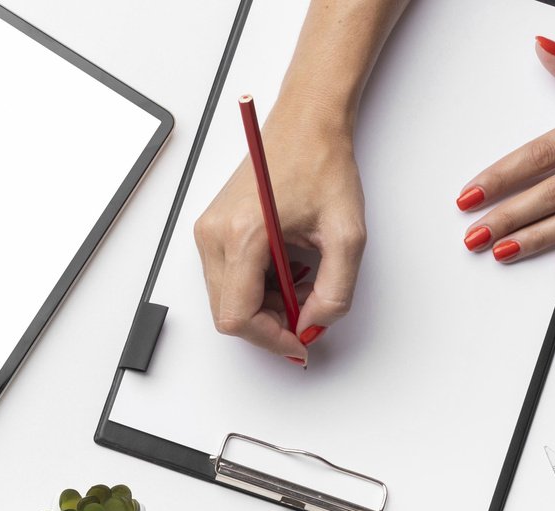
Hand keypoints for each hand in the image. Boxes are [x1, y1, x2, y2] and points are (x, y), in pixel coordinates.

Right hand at [194, 107, 365, 361]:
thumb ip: (335, 292)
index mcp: (243, 236)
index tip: (297, 342)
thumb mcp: (346, 235)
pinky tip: (285, 269)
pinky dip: (257, 287)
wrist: (306, 123)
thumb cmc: (321, 163)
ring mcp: (208, 232)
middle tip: (306, 311)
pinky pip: (226, 279)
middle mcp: (215, 235)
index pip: (238, 317)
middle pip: (228, 313)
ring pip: (226, 300)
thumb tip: (314, 324)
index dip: (270, 340)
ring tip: (301, 282)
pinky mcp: (211, 230)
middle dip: (269, 324)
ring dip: (264, 305)